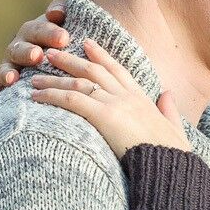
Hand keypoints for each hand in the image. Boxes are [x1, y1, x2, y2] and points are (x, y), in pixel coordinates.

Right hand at [0, 0, 68, 101]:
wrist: (68, 57)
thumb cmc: (70, 39)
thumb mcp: (71, 22)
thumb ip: (62, 11)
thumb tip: (56, 12)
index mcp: (35, 32)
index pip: (40, 30)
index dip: (50, 33)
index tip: (64, 38)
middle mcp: (21, 47)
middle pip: (20, 48)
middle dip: (28, 52)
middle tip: (38, 56)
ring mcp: (13, 66)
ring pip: (6, 67)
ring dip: (7, 72)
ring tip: (12, 79)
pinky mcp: (9, 84)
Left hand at [31, 39, 191, 159]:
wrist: (168, 165)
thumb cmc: (172, 154)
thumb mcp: (174, 128)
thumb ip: (169, 109)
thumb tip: (167, 94)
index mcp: (142, 99)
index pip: (117, 70)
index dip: (101, 56)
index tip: (87, 44)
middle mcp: (127, 96)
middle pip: (94, 71)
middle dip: (71, 60)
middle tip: (52, 52)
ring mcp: (115, 104)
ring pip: (79, 83)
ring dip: (54, 79)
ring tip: (35, 77)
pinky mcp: (104, 116)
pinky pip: (72, 99)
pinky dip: (52, 95)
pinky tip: (36, 96)